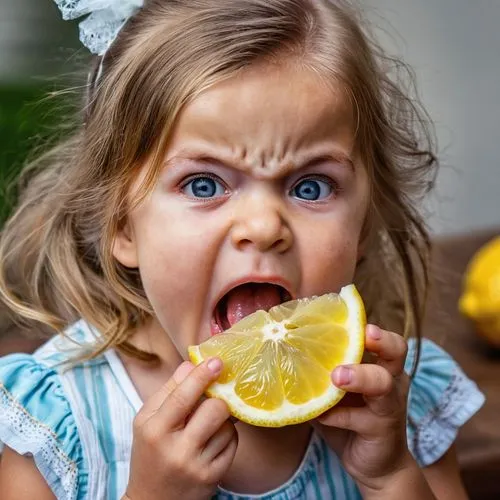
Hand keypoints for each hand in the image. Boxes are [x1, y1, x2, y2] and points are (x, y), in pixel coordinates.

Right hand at [125, 358, 237, 499]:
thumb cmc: (149, 453)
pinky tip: (212, 440)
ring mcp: (197, 466)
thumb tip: (191, 364)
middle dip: (217, 399)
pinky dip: (227, 435)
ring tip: (207, 424)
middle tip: (213, 396)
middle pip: (214, 409)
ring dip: (222, 419)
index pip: (182, 396)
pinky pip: (233, 443)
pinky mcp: (214, 477)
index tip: (217, 361)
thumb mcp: (147, 420)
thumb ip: (168, 391)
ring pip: (226, 426)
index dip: (202, 376)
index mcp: (154, 430)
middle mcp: (176, 450)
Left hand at [314, 325, 416, 493]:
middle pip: (397, 349)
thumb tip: (276, 344)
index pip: (380, 335)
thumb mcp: (333, 389)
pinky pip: (360, 419)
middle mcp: (390, 378)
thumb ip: (317, 369)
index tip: (346, 310)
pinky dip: (337, 416)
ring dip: (359, 376)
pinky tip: (320, 416)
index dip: (367, 324)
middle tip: (363, 334)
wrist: (375, 465)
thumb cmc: (349, 417)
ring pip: (383, 383)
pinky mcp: (382, 429)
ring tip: (336, 376)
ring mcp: (390, 404)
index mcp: (378, 363)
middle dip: (381, 339)